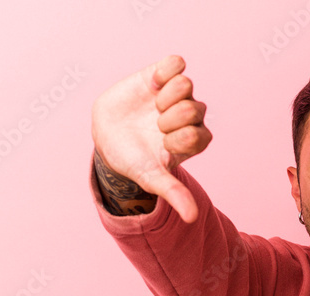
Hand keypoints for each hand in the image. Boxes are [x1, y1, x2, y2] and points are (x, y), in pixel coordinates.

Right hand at [91, 54, 211, 222]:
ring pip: (186, 85)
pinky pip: (175, 64)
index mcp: (194, 140)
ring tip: (152, 106)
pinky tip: (151, 84)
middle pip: (195, 108)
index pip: (201, 135)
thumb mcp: (151, 178)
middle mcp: (190, 116)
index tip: (162, 145)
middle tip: (155, 126)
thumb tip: (192, 218)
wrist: (109, 137)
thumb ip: (173, 193)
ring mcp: (176, 95)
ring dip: (166, 97)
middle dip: (170, 119)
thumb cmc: (134, 160)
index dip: (178, 139)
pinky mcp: (161, 76)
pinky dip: (164, 71)